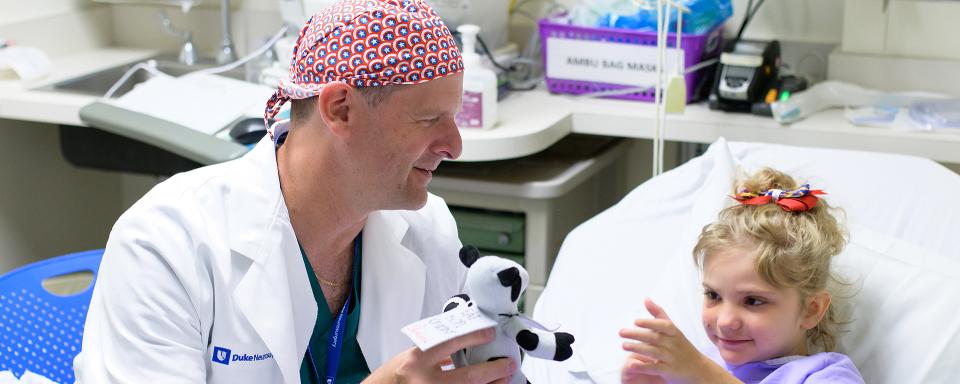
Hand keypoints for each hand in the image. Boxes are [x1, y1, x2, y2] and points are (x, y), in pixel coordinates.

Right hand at [364, 327, 515, 383]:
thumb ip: (437, 351)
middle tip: (509, 364)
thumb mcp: (412, 356)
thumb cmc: (392, 376)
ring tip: (504, 378)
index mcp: (417, 360)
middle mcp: (425, 381)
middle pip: (467, 378)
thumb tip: (465, 345)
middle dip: (493, 371)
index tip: (490, 333)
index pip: (450, 344)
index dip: (474, 337)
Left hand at [619, 299, 725, 383]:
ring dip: (637, 349)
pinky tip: (631, 364)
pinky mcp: (669, 371)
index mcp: (674, 333)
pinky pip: (655, 368)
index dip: (650, 323)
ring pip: (654, 352)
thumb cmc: (681, 345)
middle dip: (637, 335)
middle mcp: (673, 344)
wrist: (699, 369)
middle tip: (621, 332)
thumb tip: (646, 298)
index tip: (636, 321)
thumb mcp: (673, 329)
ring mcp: (672, 358)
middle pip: (655, 338)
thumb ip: (658, 314)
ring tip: (623, 345)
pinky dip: (643, 366)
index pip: (663, 326)